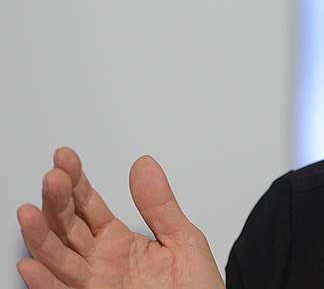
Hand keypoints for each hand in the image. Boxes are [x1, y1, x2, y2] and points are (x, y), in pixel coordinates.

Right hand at [17, 147, 225, 288]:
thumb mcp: (184, 240)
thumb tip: (144, 165)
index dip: (76, 181)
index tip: (65, 157)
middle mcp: (101, 261)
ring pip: (60, 258)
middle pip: (69, 227)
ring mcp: (96, 284)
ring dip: (43, 236)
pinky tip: (33, 264)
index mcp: (119, 241)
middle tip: (53, 177)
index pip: (89, 206)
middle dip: (58, 202)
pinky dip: (47, 283)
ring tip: (30, 211)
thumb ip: (160, 205)